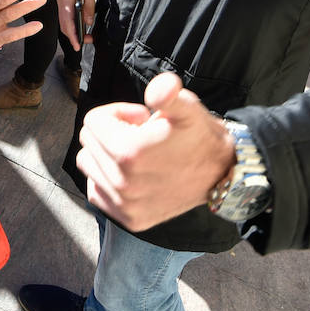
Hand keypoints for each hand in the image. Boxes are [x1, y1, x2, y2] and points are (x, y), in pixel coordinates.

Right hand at [57, 0, 97, 45]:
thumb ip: (89, 4)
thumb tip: (88, 22)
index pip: (67, 21)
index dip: (72, 35)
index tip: (78, 45)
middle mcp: (60, 1)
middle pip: (64, 25)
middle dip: (74, 36)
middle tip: (88, 42)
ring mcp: (61, 2)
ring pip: (64, 21)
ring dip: (74, 31)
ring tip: (87, 37)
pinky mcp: (64, 1)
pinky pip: (66, 16)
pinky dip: (73, 24)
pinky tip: (81, 26)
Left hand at [76, 72, 235, 232]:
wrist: (221, 175)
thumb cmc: (200, 137)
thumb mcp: (187, 108)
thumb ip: (168, 93)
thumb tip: (156, 91)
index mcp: (129, 152)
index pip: (94, 120)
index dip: (119, 113)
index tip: (141, 119)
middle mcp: (123, 182)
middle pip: (89, 141)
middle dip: (111, 132)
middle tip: (141, 135)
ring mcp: (125, 204)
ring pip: (89, 165)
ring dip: (106, 155)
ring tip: (136, 154)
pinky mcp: (129, 219)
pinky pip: (96, 192)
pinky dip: (106, 180)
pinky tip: (131, 174)